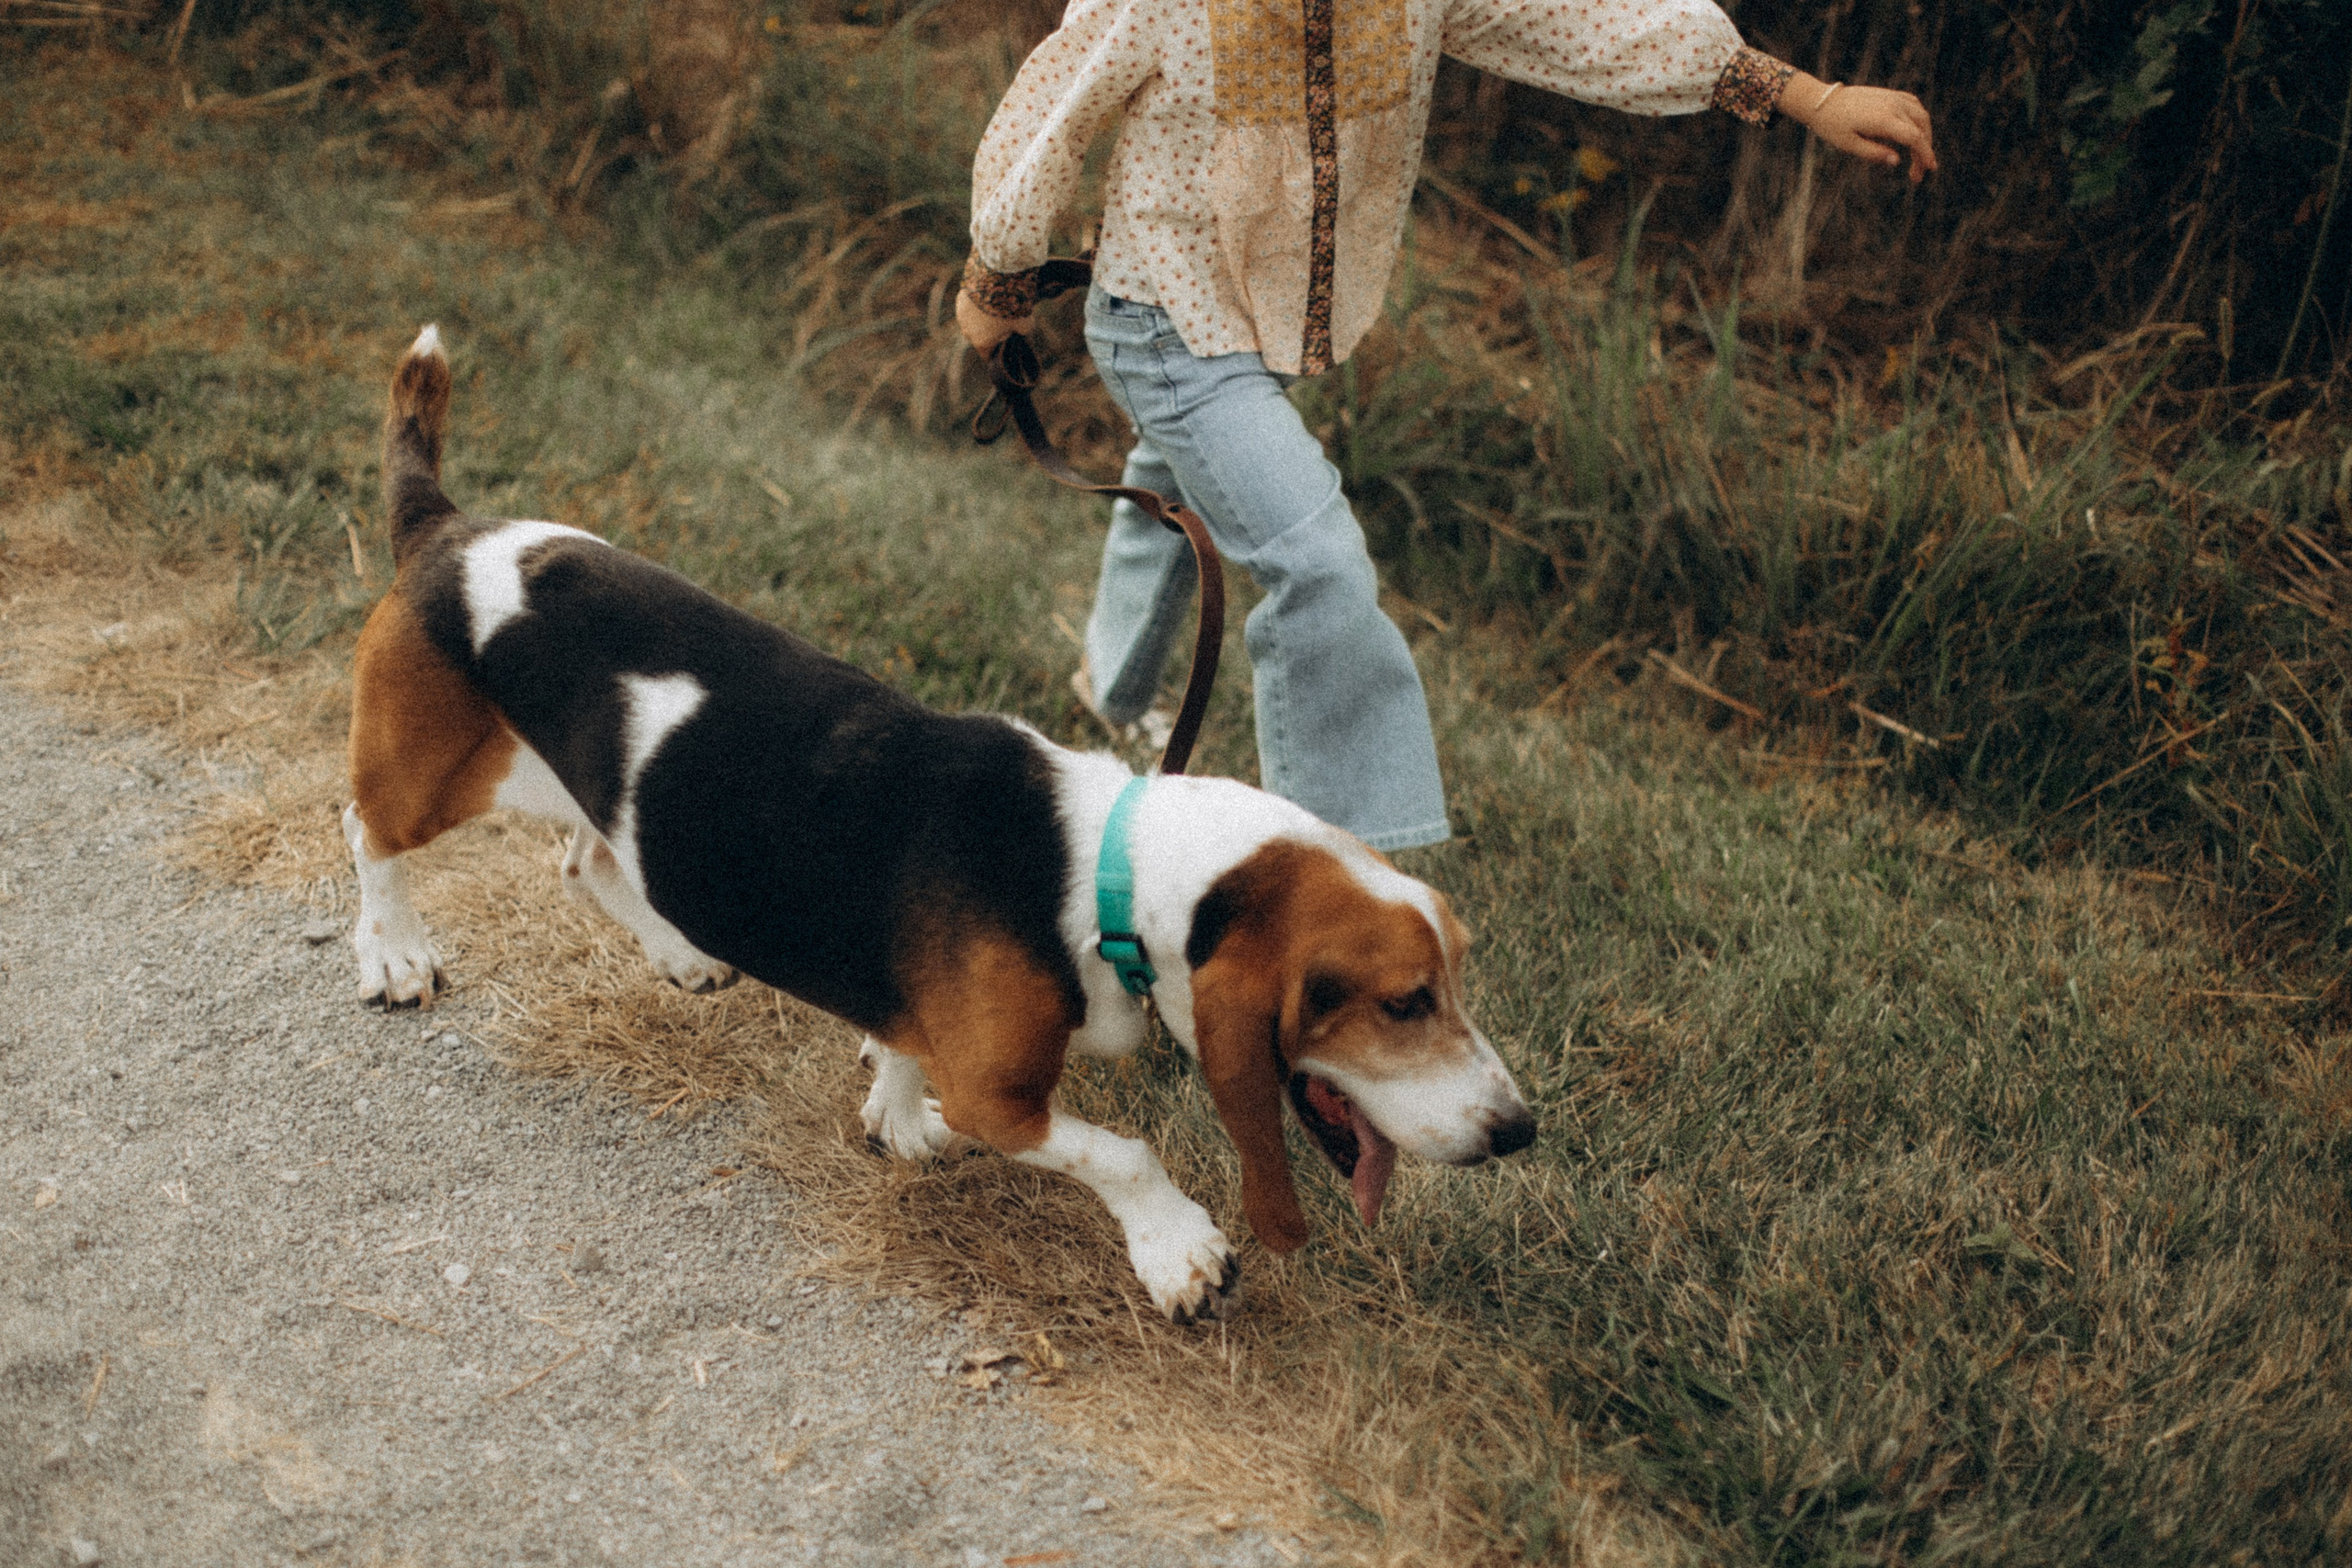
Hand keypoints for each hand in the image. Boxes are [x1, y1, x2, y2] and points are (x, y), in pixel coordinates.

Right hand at [956, 287, 1033, 354]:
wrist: (996, 281)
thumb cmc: (1012, 308)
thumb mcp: (1026, 324)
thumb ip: (1023, 332)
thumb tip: (1022, 331)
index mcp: (982, 343)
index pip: (987, 355)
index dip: (997, 352)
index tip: (1005, 345)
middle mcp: (968, 332)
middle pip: (978, 338)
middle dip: (988, 334)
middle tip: (1003, 323)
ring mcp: (961, 315)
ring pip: (971, 322)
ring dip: (980, 319)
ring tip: (994, 308)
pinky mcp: (960, 299)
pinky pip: (968, 306)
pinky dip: (976, 304)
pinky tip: (986, 297)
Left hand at [1784, 72, 1936, 182]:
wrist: (1823, 101)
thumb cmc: (1833, 126)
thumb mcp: (1849, 145)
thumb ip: (1873, 153)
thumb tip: (1897, 161)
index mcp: (1883, 119)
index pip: (1914, 137)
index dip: (1925, 153)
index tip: (1929, 169)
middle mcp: (1892, 105)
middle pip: (1920, 128)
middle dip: (1924, 151)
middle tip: (1917, 174)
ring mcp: (1893, 97)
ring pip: (1921, 115)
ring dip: (1924, 135)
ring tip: (1917, 157)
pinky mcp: (1890, 94)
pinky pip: (1914, 104)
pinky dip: (1919, 119)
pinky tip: (1916, 133)